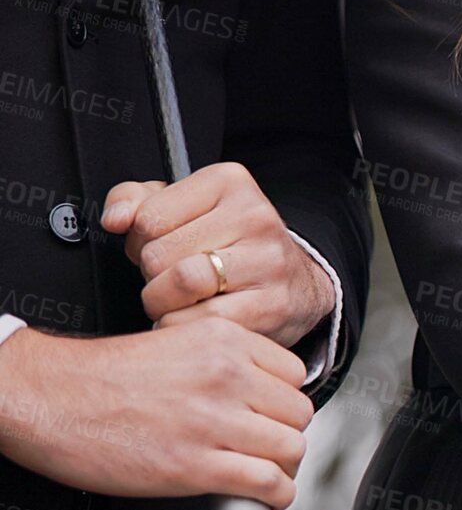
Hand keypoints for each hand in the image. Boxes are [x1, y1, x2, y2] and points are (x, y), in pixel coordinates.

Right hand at [0, 318, 312, 509]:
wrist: (46, 399)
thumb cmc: (98, 378)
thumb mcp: (172, 343)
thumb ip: (219, 361)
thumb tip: (256, 393)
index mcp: (222, 341)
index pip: (295, 375)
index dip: (285, 401)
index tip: (272, 416)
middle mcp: (225, 376)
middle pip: (298, 414)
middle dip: (286, 436)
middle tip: (267, 449)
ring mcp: (214, 421)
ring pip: (291, 449)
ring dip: (283, 468)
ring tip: (263, 474)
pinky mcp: (197, 466)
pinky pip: (267, 483)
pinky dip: (275, 496)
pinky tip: (264, 497)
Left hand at [100, 162, 333, 348]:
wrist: (298, 286)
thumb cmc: (233, 246)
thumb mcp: (184, 208)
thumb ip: (136, 202)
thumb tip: (115, 220)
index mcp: (229, 182)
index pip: (147, 217)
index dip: (140, 241)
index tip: (163, 248)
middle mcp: (255, 217)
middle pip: (159, 254)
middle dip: (152, 275)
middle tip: (172, 278)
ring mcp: (268, 262)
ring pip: (180, 285)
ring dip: (163, 304)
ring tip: (178, 300)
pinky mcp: (272, 305)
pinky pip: (202, 320)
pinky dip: (184, 326)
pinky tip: (196, 317)